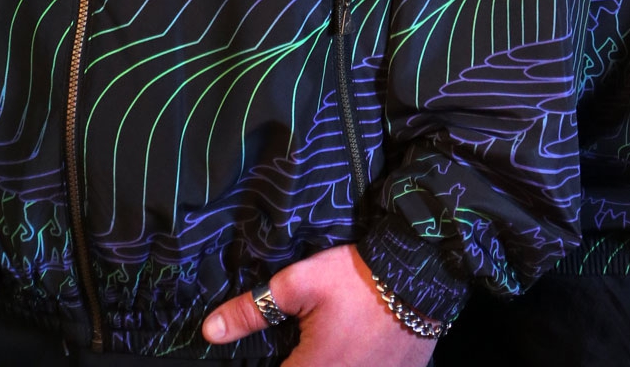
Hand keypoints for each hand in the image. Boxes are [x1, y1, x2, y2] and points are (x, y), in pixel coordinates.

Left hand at [203, 244, 438, 366]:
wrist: (419, 271)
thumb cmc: (357, 278)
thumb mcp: (299, 283)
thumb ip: (252, 310)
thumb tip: (210, 330)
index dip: (263, 364)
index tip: (273, 349)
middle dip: (296, 362)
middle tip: (301, 340)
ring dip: (322, 362)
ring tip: (323, 341)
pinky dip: (348, 362)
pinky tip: (349, 346)